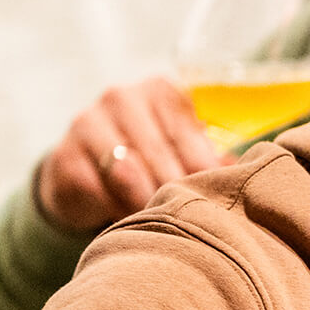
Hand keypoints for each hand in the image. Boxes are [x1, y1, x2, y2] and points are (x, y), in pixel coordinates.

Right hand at [34, 79, 222, 235]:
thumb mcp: (185, 150)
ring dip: (149, 202)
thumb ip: (214, 157)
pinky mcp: (65, 155)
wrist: (88, 172)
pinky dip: (119, 209)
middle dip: (179, 189)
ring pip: (129, 172)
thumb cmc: (156, 159)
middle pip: (161, 153)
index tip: (217, 195)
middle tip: (194, 217)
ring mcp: (89, 122)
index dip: (206, 171)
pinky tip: (130, 219)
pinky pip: (99, 190)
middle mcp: (123, 97)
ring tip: (165, 219)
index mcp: (163, 90)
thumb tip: (244, 175)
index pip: (191, 133)